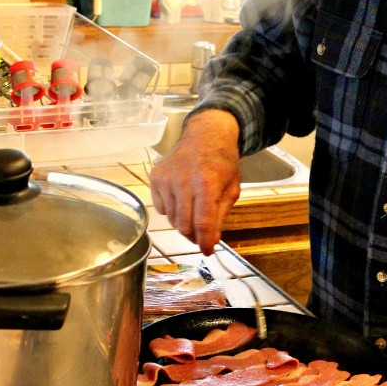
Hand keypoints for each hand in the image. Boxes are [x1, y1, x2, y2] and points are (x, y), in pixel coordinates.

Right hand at [149, 109, 240, 254]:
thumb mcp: (231, 189)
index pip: (202, 223)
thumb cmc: (222, 161)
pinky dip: (172, 210)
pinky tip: (182, 198)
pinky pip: (161, 208)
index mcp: (206, 183)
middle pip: (184, 225)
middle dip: (194, 235)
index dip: (205, 241)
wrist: (205, 134)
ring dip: (184, 223)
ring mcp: (166, 179)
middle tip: (203, 234)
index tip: (208, 251)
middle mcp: (182, 181)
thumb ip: (220, 215)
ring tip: (194, 211)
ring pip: (172, 219)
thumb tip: (211, 240)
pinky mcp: (155, 177)